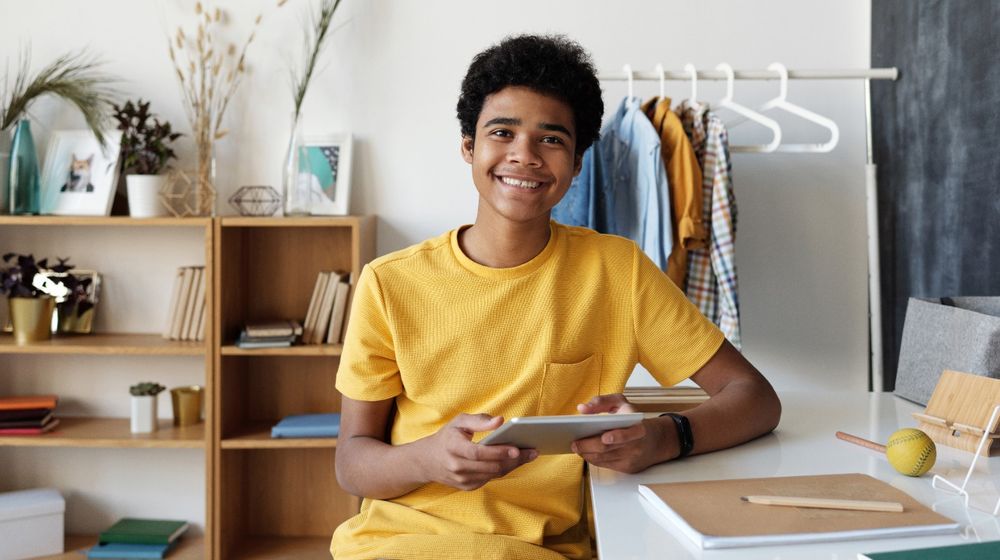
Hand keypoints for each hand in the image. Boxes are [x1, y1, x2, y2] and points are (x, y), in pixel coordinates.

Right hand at [416, 413, 537, 490]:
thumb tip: (501, 421)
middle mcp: (456, 467)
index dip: (499, 452)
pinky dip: (503, 470)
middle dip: (513, 460)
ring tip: (529, 454)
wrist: (427, 460)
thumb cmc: (447, 437)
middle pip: (491, 466)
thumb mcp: (459, 421)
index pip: (479, 453)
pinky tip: (514, 461)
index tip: (517, 448)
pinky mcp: (467, 487)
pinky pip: (490, 479)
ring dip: (512, 465)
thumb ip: (479, 420)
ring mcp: (461, 480)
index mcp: (453, 447)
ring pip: (493, 474)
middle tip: (533, 450)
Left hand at [572, 394, 670, 472]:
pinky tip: (586, 452)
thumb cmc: (634, 420)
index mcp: (638, 427)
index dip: (617, 436)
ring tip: (577, 447)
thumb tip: (582, 409)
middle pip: (608, 449)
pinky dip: (593, 459)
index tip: (604, 437)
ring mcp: (631, 459)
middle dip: (588, 446)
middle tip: (574, 442)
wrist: (656, 441)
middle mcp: (636, 445)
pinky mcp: (626, 468)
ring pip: (604, 459)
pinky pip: (605, 465)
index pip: (628, 434)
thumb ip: (602, 401)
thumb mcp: (621, 403)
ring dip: (587, 454)